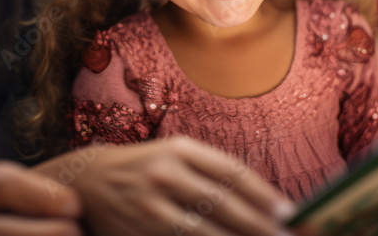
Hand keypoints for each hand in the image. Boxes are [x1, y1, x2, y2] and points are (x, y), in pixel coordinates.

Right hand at [35, 137, 295, 235]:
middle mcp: (165, 175)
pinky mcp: (139, 233)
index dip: (265, 196)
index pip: (234, 174)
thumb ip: (216, 173)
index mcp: (180, 150)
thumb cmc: (144, 168)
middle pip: (226, 205)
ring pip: (207, 233)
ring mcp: (150, 207)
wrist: (86, 181)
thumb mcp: (176, 156)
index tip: (290, 213)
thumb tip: (268, 203)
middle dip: (261, 226)